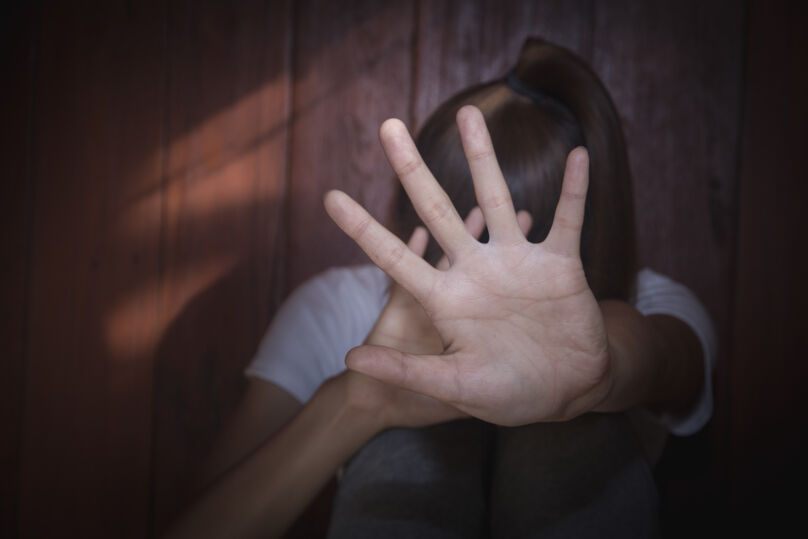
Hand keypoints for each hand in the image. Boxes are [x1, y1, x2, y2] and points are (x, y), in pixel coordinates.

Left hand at [324, 105, 611, 425]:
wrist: (567, 392)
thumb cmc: (509, 393)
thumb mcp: (453, 384)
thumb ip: (406, 370)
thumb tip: (349, 359)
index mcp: (446, 299)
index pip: (394, 256)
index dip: (362, 229)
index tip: (329, 197)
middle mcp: (476, 270)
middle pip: (436, 210)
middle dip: (411, 170)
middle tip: (388, 126)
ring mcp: (517, 263)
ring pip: (495, 199)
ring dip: (483, 158)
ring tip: (468, 114)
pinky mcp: (560, 265)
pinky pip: (568, 220)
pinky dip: (574, 191)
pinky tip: (577, 156)